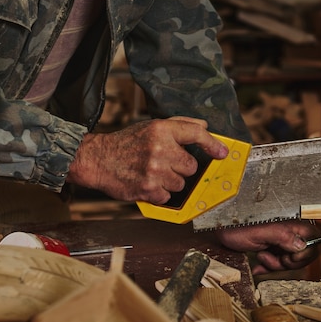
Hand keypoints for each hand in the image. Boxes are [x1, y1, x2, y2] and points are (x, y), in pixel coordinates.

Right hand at [68, 117, 228, 202]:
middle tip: (165, 163)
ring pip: (181, 183)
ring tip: (153, 173)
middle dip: (181, 168)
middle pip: (191, 166)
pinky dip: (160, 194)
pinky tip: (147, 183)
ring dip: (171, 182)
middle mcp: (159, 148)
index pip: (196, 133)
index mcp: (161, 130)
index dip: (213, 144)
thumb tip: (204, 125)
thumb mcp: (151, 126)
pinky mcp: (147, 189)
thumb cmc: (127, 143)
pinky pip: (168, 196)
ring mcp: (154, 170)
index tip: (223, 153)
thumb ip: (179, 124)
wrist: (98, 160)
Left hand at [215, 220, 320, 274]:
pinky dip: (269, 266)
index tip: (290, 257)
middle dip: (289, 262)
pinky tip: (259, 265)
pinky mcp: (273, 247)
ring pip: (291, 261)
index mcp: (290, 223)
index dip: (305, 252)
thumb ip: (283, 236)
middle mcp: (289, 231)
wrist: (221, 230)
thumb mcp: (260, 232)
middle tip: (275, 258)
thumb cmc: (237, 225)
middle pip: (304, 253)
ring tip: (262, 257)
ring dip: (276, 264)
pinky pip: (279, 262)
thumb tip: (302, 244)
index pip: (314, 239)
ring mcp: (281, 240)